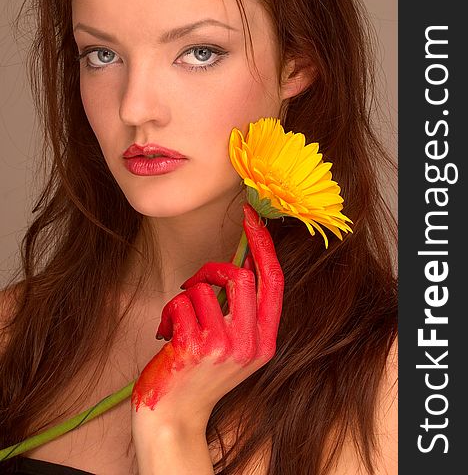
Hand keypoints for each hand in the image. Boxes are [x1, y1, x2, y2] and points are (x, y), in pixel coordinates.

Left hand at [131, 203, 283, 435]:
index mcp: (265, 339)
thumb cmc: (198, 375)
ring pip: (206, 288)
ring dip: (185, 298)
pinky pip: (182, 301)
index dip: (263, 245)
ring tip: (178, 321)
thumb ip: (243, 311)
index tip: (252, 217)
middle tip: (195, 283)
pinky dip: (169, 311)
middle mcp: (251, 343)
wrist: (173, 418)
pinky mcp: (196, 346)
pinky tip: (167, 335)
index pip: (273, 281)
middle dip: (211, 270)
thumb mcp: (233, 345)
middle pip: (241, 276)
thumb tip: (243, 264)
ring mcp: (225, 346)